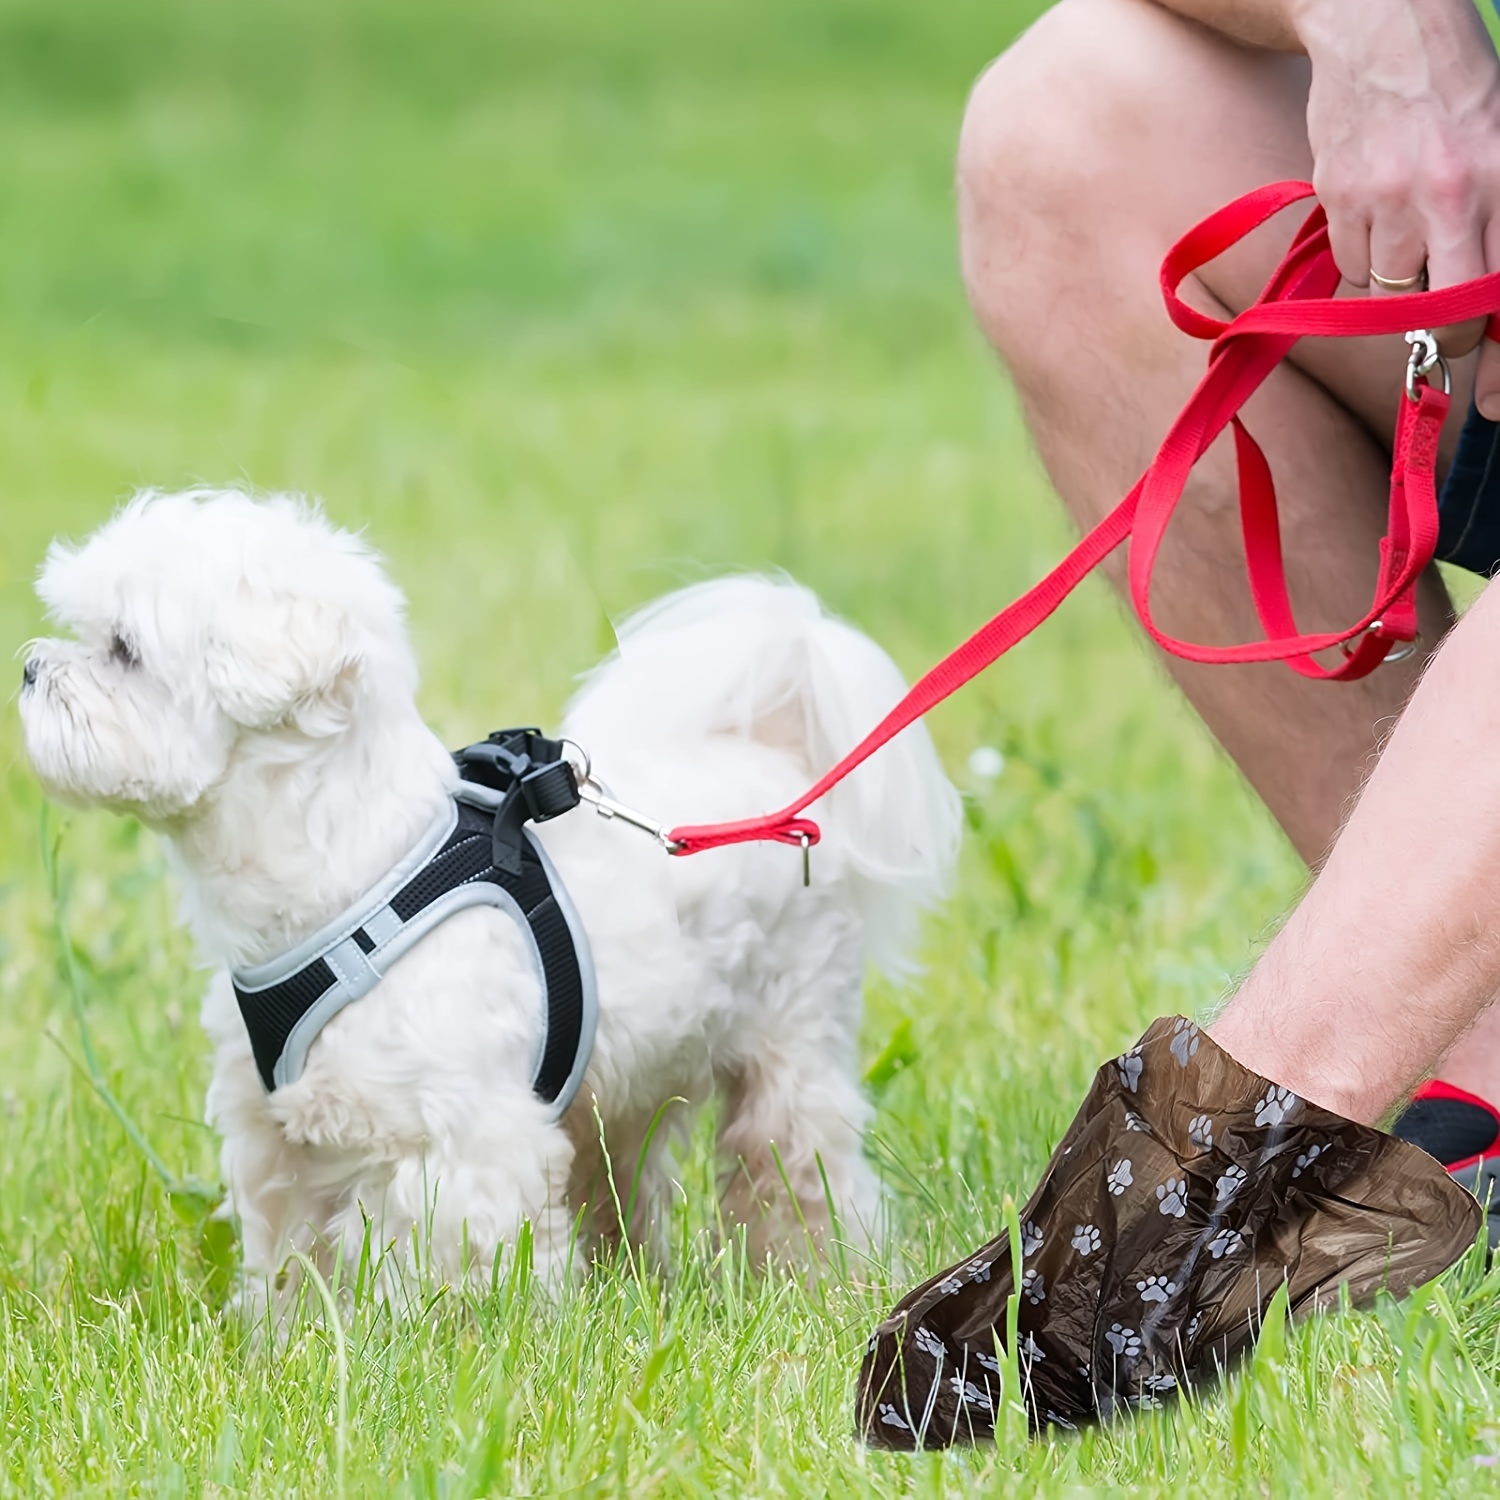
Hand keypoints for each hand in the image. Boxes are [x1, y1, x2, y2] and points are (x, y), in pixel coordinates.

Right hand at [1298, 0, 1499, 414]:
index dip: (1498, 360)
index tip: (1494, 406)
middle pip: (1438, 312)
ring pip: (1385, 291)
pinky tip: (1374, 208)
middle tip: (1441, 337)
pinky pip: (1347, 259)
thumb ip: (1497, 224)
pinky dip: (1361, 251)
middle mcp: (1445, 194)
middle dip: (1441, 338)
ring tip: (1406, 231)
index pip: (1498, 294)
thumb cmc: (1456, 86)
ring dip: (1396, 280)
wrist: (1380, 23)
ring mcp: (1383, 197)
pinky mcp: (1336, 194)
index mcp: (1499, 179)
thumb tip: (1485, 305)